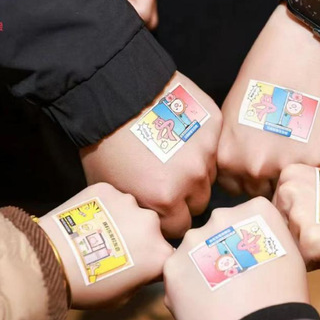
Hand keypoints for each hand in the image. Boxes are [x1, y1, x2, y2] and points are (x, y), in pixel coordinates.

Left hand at [38, 183, 173, 308]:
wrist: (49, 262)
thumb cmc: (86, 286)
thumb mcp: (124, 296)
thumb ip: (142, 277)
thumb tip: (144, 267)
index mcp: (159, 253)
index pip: (168, 254)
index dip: (156, 261)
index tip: (142, 265)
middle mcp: (150, 224)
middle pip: (152, 229)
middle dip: (139, 237)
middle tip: (116, 249)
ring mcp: (128, 203)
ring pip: (132, 210)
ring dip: (122, 219)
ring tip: (97, 234)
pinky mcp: (106, 190)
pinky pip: (111, 197)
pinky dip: (102, 206)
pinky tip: (88, 221)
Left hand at [80, 72, 221, 238]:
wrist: (114, 92)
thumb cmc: (105, 141)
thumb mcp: (111, 187)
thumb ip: (139, 207)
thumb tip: (150, 217)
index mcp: (165, 199)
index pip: (180, 227)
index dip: (169, 219)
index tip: (161, 207)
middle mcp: (191, 178)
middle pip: (199, 203)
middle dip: (185, 197)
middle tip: (169, 179)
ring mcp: (206, 151)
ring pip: (209, 175)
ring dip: (196, 171)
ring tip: (175, 156)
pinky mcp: (213, 126)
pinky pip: (213, 147)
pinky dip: (200, 145)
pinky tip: (182, 136)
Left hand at [163, 197, 308, 319]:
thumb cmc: (283, 297)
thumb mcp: (289, 254)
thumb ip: (264, 239)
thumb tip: (252, 244)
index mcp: (254, 211)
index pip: (245, 220)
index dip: (248, 245)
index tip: (254, 264)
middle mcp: (221, 216)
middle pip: (217, 233)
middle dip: (222, 253)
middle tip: (234, 281)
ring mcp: (194, 240)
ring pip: (194, 253)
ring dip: (201, 269)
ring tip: (219, 297)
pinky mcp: (173, 266)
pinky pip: (178, 274)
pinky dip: (187, 289)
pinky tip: (205, 305)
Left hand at [217, 4, 319, 197]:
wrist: (292, 58)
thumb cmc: (258, 86)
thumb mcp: (230, 122)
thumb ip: (232, 153)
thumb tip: (240, 176)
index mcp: (227, 159)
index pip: (234, 188)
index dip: (245, 176)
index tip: (253, 161)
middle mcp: (254, 167)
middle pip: (260, 191)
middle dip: (267, 176)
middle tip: (275, 151)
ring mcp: (285, 166)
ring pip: (286, 188)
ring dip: (288, 173)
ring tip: (291, 146)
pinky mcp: (315, 159)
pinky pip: (312, 174)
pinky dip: (311, 161)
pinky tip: (306, 139)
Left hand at [274, 164, 319, 268]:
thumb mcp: (319, 188)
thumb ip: (294, 199)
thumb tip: (269, 227)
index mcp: (288, 175)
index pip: (275, 213)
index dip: (298, 220)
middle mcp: (287, 191)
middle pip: (278, 231)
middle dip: (301, 235)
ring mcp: (297, 215)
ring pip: (290, 247)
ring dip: (311, 248)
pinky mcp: (309, 240)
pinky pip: (304, 262)